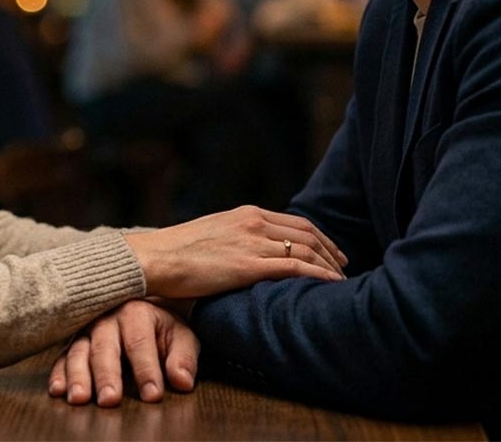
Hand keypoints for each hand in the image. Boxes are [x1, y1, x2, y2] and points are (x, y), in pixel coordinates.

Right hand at [48, 300, 197, 406]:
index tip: (152, 395)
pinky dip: (58, 374)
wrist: (143, 310)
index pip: (140, 343)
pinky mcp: (72, 343)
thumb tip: (182, 381)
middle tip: (109, 400)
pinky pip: (62, 357)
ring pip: (78, 351)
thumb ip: (183, 358)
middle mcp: (107, 318)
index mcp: (137, 312)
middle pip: (105, 347)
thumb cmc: (163, 329)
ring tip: (79, 398)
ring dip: (77, 376)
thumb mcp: (181, 338)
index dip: (146, 370)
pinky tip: (57, 391)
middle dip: (107, 375)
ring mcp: (86, 330)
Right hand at [125, 205, 346, 298]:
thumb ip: (236, 239)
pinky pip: (296, 268)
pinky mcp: (250, 265)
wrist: (155, 258)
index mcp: (246, 214)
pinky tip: (332, 285)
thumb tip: (248, 253)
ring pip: (307, 250)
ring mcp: (254, 242)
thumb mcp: (212, 235)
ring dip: (330, 266)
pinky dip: (320, 275)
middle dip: (332, 252)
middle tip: (345, 268)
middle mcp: (255, 223)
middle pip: (309, 234)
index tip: (332, 253)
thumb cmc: (176, 253)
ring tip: (342, 282)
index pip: (296, 223)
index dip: (321, 238)